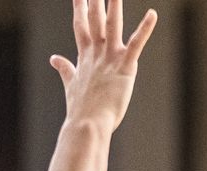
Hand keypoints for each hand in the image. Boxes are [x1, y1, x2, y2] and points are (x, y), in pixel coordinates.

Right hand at [50, 0, 157, 131]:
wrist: (87, 123)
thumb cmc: (81, 109)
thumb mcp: (70, 84)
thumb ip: (65, 68)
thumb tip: (54, 58)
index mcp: (85, 57)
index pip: (81, 26)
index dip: (80, 8)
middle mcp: (96, 53)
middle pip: (95, 20)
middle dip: (95, 1)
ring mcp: (110, 59)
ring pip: (113, 26)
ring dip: (114, 6)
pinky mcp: (125, 67)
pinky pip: (137, 44)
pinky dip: (145, 29)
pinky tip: (152, 14)